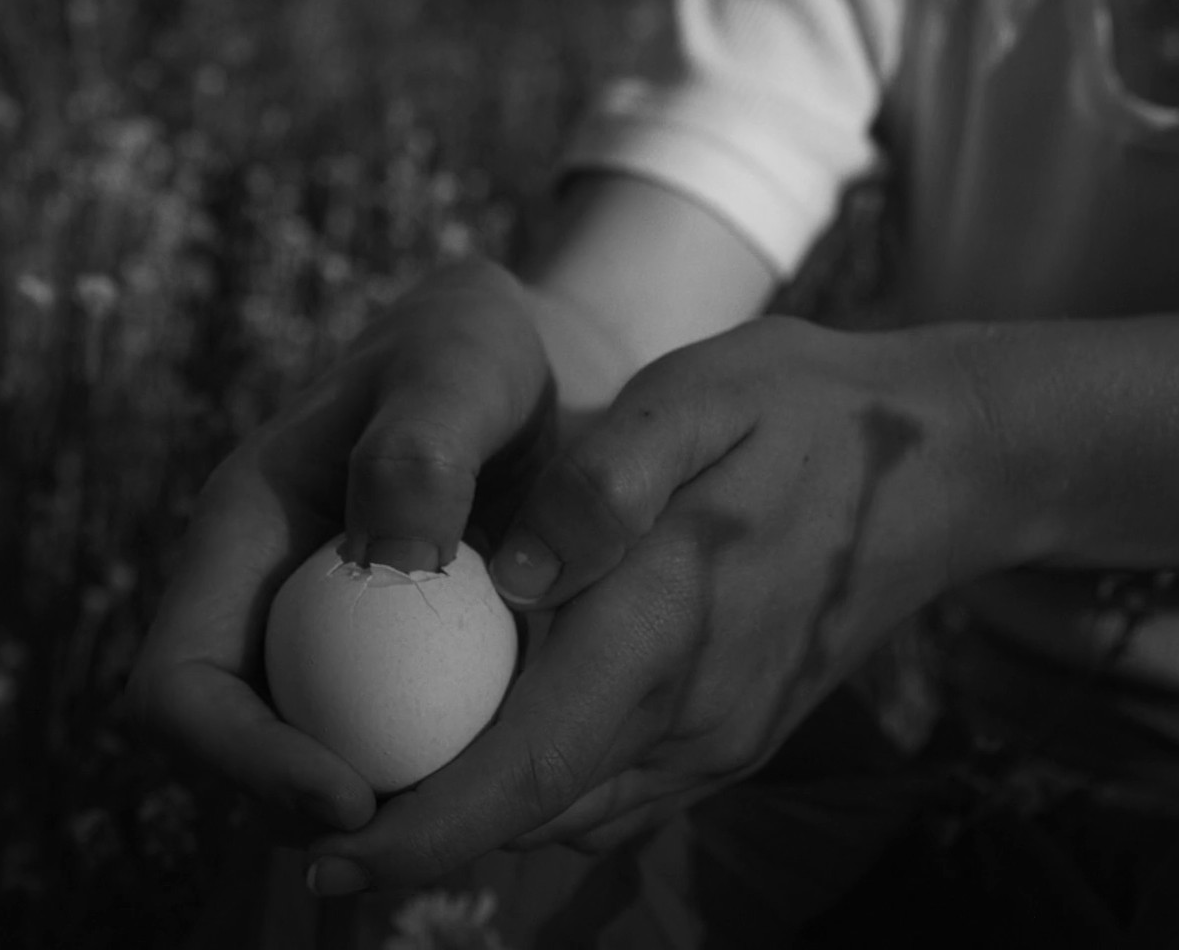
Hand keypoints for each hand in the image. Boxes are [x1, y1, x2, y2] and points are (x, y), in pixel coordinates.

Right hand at [123, 258, 556, 840]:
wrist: (489, 354)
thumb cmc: (469, 350)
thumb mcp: (459, 368)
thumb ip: (420, 447)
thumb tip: (391, 565)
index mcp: (235, 534)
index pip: (175, 687)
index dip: (238, 762)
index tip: (351, 800)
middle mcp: (249, 592)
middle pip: (214, 749)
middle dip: (286, 810)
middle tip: (409, 836)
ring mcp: (296, 624)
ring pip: (279, 754)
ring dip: (340, 808)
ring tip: (447, 821)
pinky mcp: (352, 646)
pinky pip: (350, 734)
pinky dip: (395, 773)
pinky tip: (475, 781)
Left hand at [305, 315, 1024, 889]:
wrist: (941, 468)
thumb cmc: (803, 412)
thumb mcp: (698, 394)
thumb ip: (602, 484)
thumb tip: (510, 574)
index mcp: (667, 623)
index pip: (525, 767)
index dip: (420, 830)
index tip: (322, 860)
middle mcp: (694, 712)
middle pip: (533, 811)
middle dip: (420, 836)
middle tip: (314, 821)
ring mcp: (721, 736)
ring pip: (570, 811)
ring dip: (477, 815)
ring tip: (384, 783)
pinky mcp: (734, 737)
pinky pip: (615, 791)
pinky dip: (539, 787)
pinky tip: (495, 737)